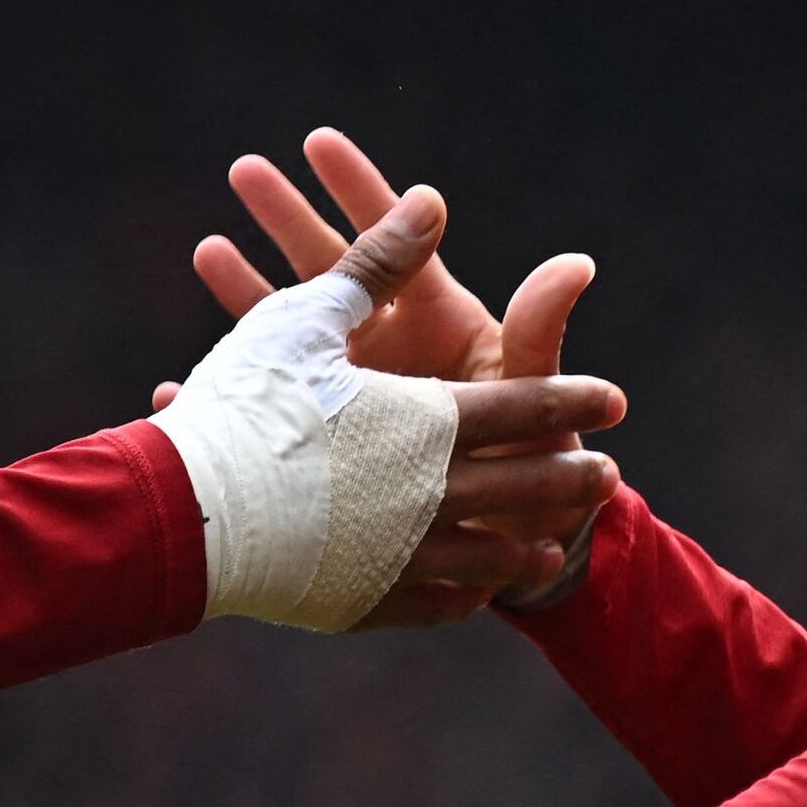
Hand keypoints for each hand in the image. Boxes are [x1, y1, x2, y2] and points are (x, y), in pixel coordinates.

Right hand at [160, 154, 623, 623]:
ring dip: (516, 551)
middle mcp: (431, 494)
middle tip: (609, 481)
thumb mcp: (310, 319)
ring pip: (480, 557)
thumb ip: (377, 262)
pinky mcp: (363, 603)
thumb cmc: (247, 404)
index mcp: (427, 422)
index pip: (523, 404)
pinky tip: (471, 599)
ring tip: (548, 553)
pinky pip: (427, 605)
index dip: (571, 398)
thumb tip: (429, 200)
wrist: (190, 514)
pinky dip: (456, 599)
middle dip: (565, 479)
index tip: (616, 399)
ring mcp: (401, 558)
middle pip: (518, 485)